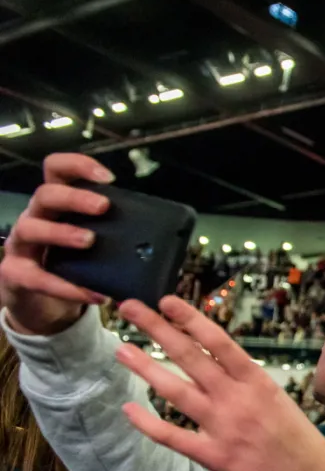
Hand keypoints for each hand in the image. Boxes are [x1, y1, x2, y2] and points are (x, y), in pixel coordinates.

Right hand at [0, 153, 115, 334]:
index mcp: (57, 204)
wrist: (45, 304)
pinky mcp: (16, 273)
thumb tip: (162, 242)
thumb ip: (116, 235)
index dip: (78, 166)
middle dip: (75, 197)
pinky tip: (92, 293)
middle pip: (46, 194)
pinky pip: (36, 277)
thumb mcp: (94, 245)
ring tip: (90, 240)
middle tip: (103, 207)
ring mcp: (22, 244)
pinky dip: (65, 286)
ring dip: (62, 232)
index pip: (57, 170)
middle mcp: (36, 217)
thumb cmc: (73, 264)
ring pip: (32, 227)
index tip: (108, 177)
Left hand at [112, 296, 324, 470]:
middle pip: (191, 358)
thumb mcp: (275, 396)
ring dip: (146, 369)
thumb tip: (210, 357)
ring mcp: (224, 428)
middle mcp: (237, 399)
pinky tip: (129, 410)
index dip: (190, 319)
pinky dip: (148, 424)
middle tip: (130, 308)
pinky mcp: (214, 456)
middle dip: (158, 330)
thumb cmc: (295, 434)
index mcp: (256, 381)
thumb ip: (243, 379)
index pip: (218, 341)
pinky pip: (173, 437)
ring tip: (122, 350)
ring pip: (176, 392)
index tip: (166, 301)